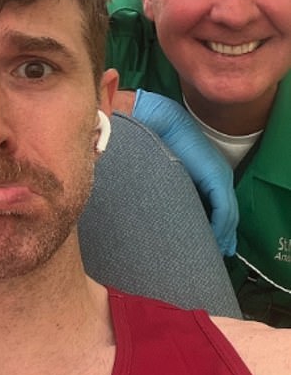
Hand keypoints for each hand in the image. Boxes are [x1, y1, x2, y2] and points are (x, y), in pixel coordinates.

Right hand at [132, 89, 237, 255]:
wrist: (153, 122)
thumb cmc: (148, 145)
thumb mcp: (159, 172)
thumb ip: (166, 190)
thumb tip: (159, 211)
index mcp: (200, 173)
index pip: (214, 205)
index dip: (214, 225)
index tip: (209, 244)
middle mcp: (214, 174)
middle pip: (225, 212)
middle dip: (222, 234)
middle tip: (218, 252)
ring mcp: (218, 176)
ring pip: (227, 214)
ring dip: (221, 235)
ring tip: (213, 251)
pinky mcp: (217, 178)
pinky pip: (224, 210)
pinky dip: (220, 228)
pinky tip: (214, 241)